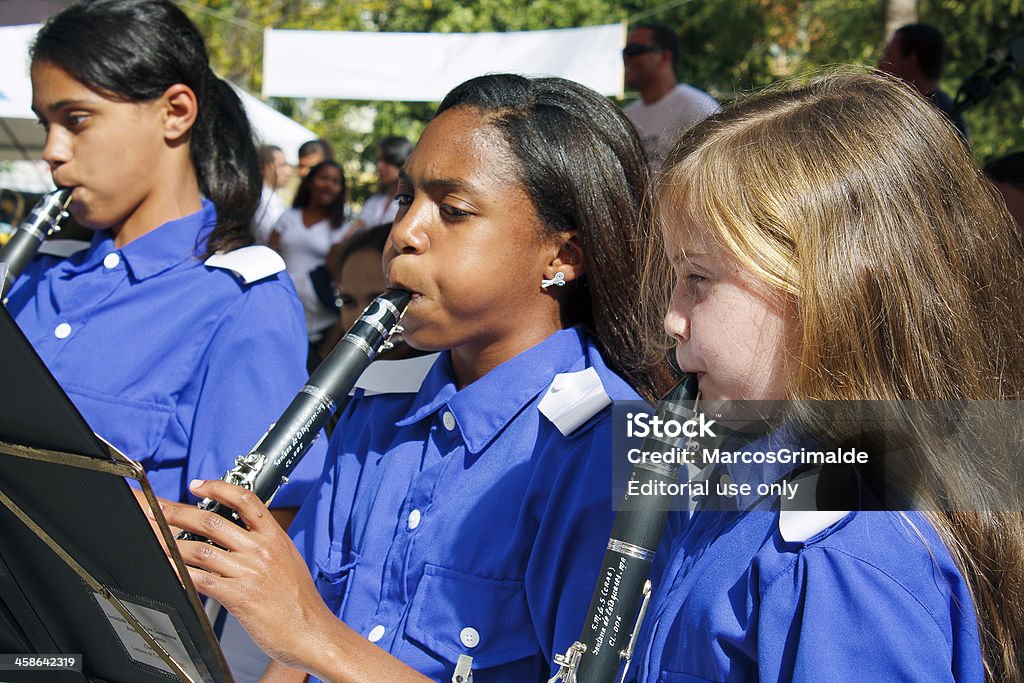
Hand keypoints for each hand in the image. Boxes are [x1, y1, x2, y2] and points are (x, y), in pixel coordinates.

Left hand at [160, 479, 335, 669]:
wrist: (311, 631)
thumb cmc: (300, 601)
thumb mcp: (288, 560)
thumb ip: (264, 545)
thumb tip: (240, 535)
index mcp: (275, 537)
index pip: (245, 500)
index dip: (218, 488)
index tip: (198, 485)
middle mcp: (260, 550)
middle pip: (211, 521)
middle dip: (177, 512)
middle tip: (156, 508)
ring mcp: (248, 571)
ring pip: (199, 548)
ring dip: (169, 542)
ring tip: (152, 537)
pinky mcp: (237, 595)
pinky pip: (200, 579)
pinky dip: (180, 572)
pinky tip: (168, 568)